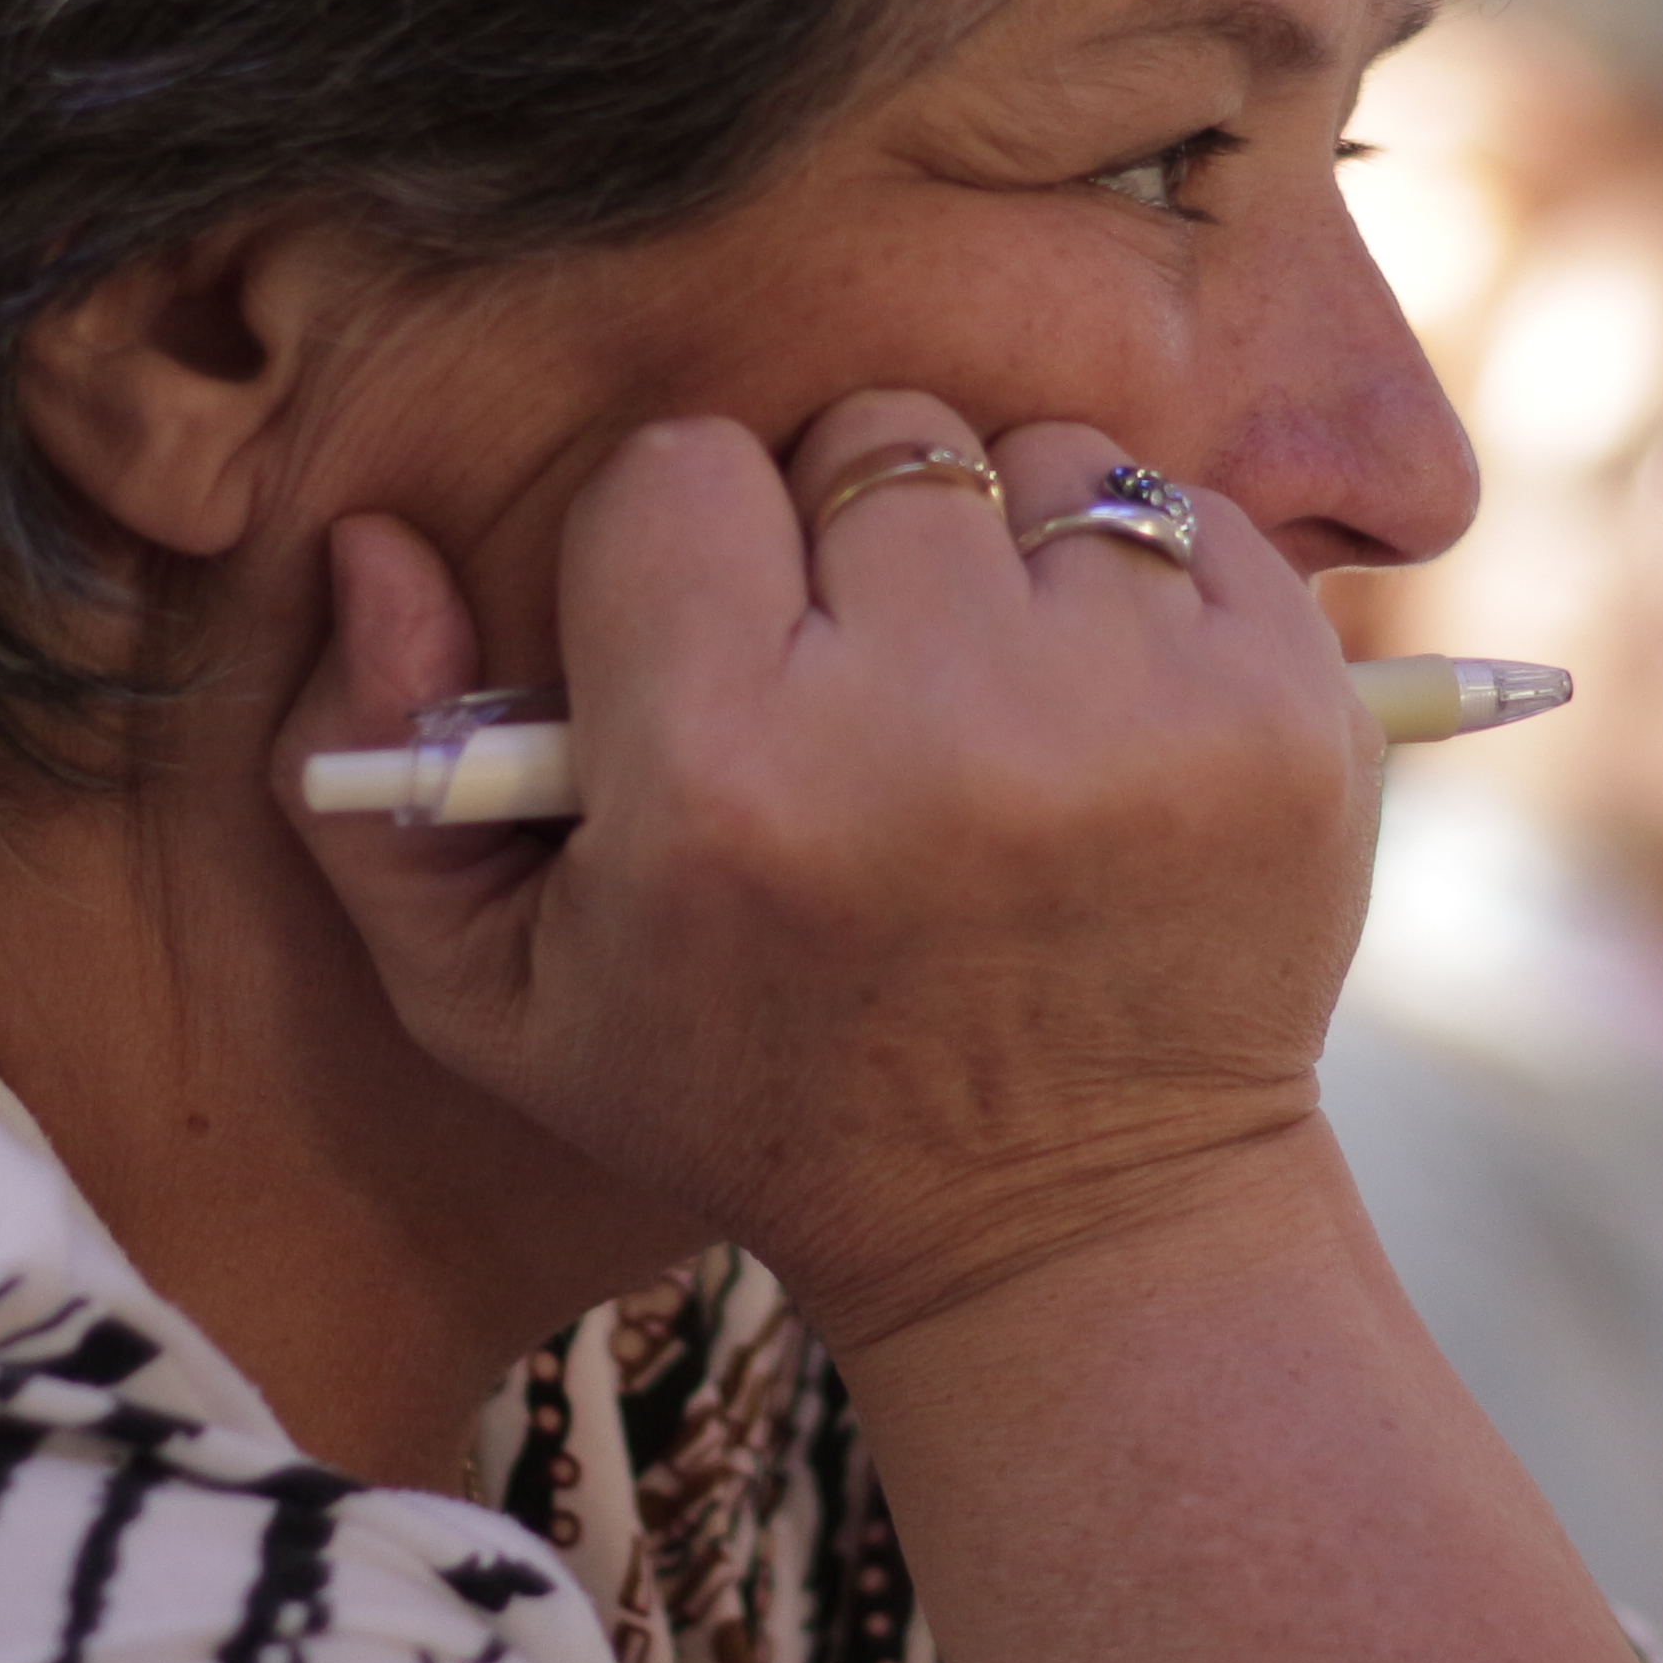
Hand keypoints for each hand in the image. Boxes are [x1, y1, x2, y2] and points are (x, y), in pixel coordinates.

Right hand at [283, 387, 1381, 1350]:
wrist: (1071, 1227)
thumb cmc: (760, 1094)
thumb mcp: (504, 997)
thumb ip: (379, 774)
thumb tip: (374, 542)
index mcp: (722, 782)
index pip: (675, 473)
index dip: (681, 563)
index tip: (713, 665)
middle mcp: (934, 728)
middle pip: (865, 435)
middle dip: (849, 543)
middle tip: (863, 696)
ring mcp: (1137, 714)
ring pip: (1036, 459)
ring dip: (1005, 554)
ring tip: (991, 713)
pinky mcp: (1288, 711)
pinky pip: (1186, 515)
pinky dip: (1144, 594)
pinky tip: (1108, 731)